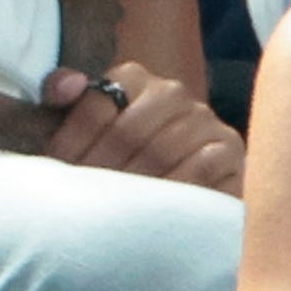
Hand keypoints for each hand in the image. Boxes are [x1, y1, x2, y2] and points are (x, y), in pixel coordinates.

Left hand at [41, 59, 245, 192]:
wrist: (172, 193)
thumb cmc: (117, 162)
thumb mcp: (81, 130)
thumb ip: (61, 98)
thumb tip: (66, 86)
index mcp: (133, 79)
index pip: (96, 105)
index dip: (72, 143)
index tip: (60, 172)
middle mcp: (172, 93)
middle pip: (127, 131)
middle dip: (101, 170)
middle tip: (85, 200)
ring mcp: (204, 121)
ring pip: (162, 150)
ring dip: (135, 185)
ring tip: (115, 210)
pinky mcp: (230, 151)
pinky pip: (201, 167)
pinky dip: (176, 189)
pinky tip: (158, 209)